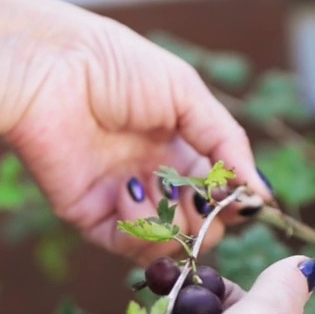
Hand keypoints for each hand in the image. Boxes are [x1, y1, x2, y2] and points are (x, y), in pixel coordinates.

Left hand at [2, 15, 273, 262]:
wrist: (53, 71)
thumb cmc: (117, 67)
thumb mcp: (187, 95)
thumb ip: (227, 145)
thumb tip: (261, 193)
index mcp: (180, 148)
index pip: (220, 195)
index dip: (234, 202)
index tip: (239, 197)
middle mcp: (154, 179)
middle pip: (200, 228)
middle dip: (207, 220)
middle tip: (196, 196)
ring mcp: (123, 201)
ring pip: (168, 245)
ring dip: (173, 223)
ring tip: (157, 185)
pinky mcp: (90, 216)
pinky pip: (128, 246)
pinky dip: (139, 228)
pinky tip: (129, 190)